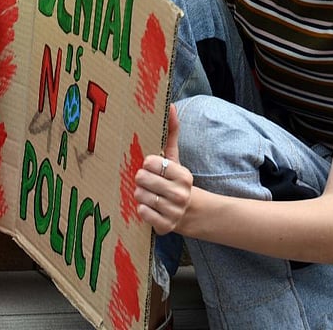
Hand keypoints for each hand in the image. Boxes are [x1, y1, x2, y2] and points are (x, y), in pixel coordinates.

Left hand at [135, 103, 192, 234]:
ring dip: (140, 195)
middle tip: (147, 182)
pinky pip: (142, 213)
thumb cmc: (176, 181)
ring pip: (140, 196)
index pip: (151, 163)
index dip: (147, 164)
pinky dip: (142, 210)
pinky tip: (149, 207)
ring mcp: (174, 212)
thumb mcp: (176, 159)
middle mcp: (180, 194)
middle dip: (141, 180)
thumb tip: (170, 106)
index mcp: (183, 175)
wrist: (192, 213)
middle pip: (142, 179)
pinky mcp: (166, 226)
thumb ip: (171, 134)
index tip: (150, 167)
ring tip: (148, 194)